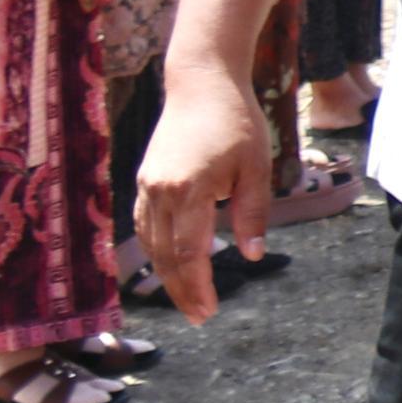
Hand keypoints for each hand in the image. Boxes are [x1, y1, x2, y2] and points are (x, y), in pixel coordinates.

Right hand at [132, 56, 270, 323]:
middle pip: (166, 255)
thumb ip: (253, 212)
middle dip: (181, 290)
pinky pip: (145, 225)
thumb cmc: (236, 122)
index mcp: (189, 189)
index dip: (198, 286)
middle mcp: (160, 191)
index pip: (190, 253)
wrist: (201, 84)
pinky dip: (156, 250)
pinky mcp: (144, 180)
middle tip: (199, 318)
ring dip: (167, 275)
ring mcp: (148, 186)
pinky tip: (169, 265)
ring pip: (151, 243)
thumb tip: (252, 255)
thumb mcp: (256, 168)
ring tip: (187, 300)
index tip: (209, 311)